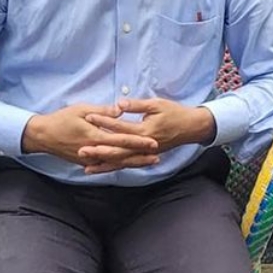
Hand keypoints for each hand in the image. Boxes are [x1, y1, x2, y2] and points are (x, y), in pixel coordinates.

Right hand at [21, 104, 158, 168]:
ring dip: (133, 163)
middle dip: (140, 156)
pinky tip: (129, 166)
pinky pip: (106, 165)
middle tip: (157, 156)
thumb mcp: (82, 110)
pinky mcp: (85, 162)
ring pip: (115, 163)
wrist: (43, 136)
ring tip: (148, 162)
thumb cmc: (62, 119)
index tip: (153, 143)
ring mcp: (90, 159)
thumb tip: (121, 110)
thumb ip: (103, 112)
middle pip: (122, 156)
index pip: (121, 140)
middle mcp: (94, 151)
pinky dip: (118, 166)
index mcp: (95, 137)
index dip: (139, 142)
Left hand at [80, 99, 214, 174]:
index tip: (89, 117)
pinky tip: (101, 170)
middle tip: (80, 150)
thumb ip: (136, 105)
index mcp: (145, 131)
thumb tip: (118, 103)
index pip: (120, 127)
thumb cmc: (174, 112)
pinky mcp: (145, 156)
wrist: (191, 127)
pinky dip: (114, 168)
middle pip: (118, 150)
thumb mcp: (156, 104)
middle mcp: (144, 146)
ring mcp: (145, 153)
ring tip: (86, 167)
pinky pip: (127, 164)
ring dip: (104, 164)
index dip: (104, 121)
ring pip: (121, 162)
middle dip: (98, 151)